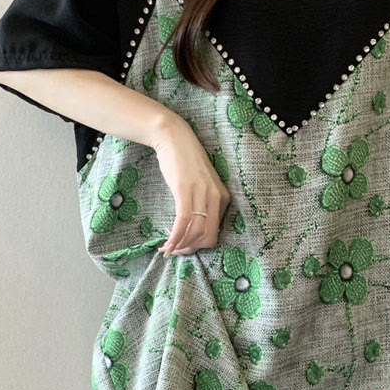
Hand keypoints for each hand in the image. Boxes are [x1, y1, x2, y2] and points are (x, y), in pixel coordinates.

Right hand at [148, 113, 231, 256]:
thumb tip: (193, 227)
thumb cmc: (185, 161)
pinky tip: (166, 243)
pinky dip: (175, 236)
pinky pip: (183, 221)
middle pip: (209, 237)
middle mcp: (216, 197)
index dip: (199, 244)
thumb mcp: (201, 184)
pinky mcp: (185, 190)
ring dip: (181, 245)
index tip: (184, 245)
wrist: (174, 138)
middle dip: (191, 249)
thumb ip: (202, 202)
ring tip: (168, 248)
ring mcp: (202, 193)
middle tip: (176, 251)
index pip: (216, 232)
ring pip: (196, 232)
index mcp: (223, 197)